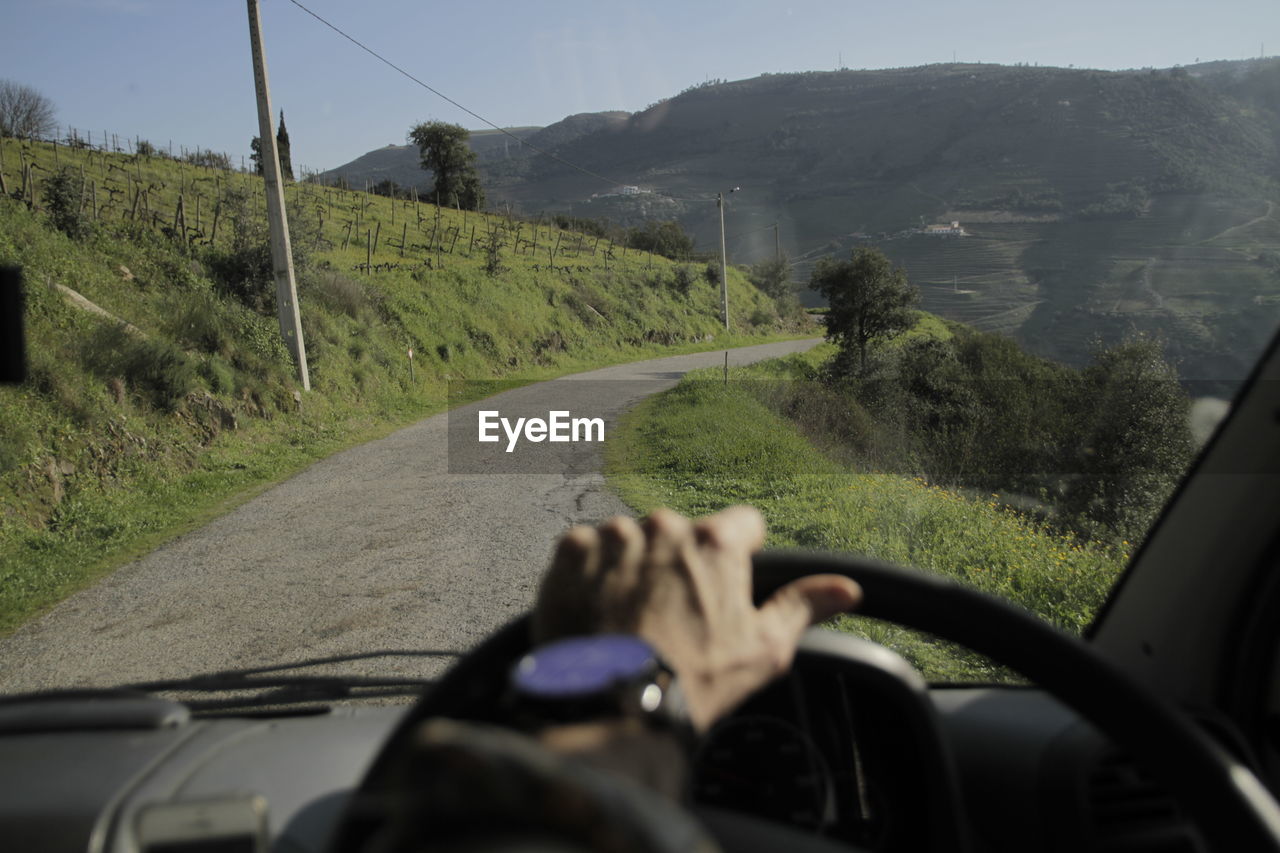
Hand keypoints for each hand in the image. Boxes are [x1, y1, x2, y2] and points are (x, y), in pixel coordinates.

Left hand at [534, 506, 862, 731]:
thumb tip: (845, 588)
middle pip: (680, 534)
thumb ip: (803, 605)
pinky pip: (584, 552)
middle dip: (678, 565)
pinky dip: (588, 576)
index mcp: (717, 543)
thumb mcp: (763, 648)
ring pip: (630, 542)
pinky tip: (596, 614)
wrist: (613, 706)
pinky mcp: (569, 553)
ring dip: (631, 568)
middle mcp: (664, 526)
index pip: (741, 524)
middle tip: (672, 616)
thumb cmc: (693, 679)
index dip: (739, 555)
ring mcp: (613, 537)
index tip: (726, 584)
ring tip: (629, 619)